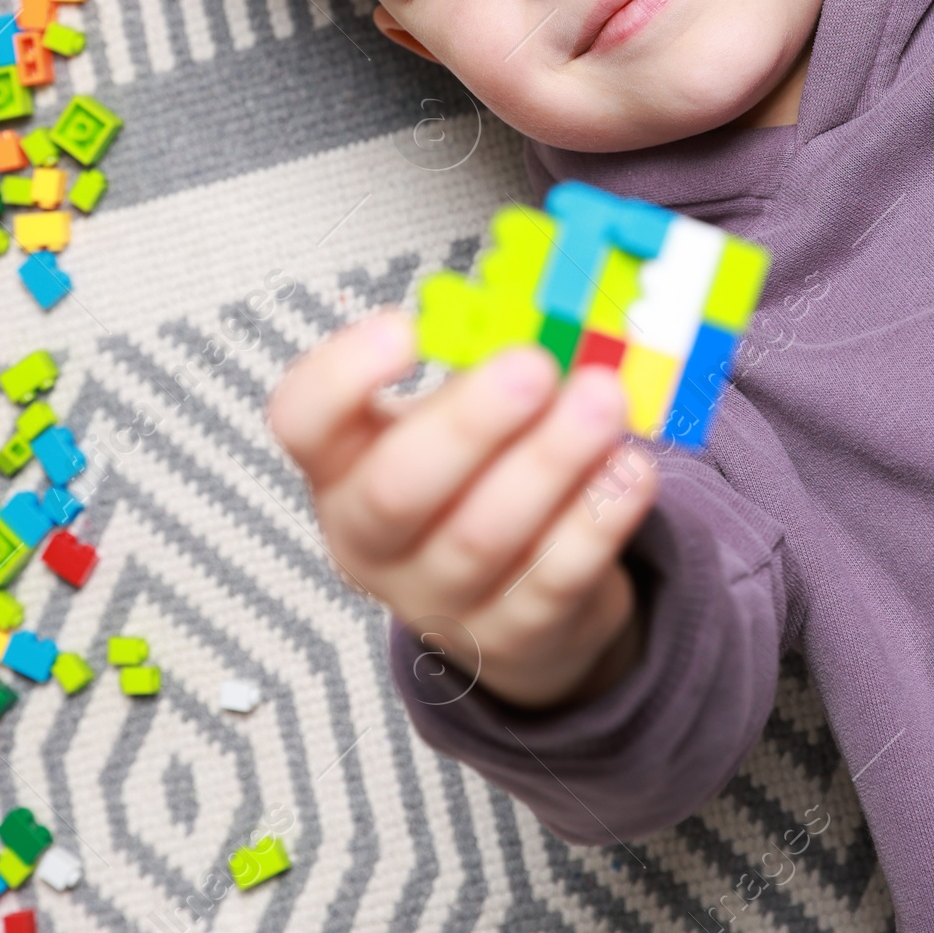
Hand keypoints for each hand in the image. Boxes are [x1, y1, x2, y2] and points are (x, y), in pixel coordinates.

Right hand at [268, 310, 659, 708]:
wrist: (517, 593)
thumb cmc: (479, 474)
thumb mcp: (458, 411)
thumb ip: (485, 356)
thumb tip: (545, 298)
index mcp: (343, 463)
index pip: (303, 421)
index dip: (341, 375)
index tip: (403, 327)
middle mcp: (374, 537)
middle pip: (398, 490)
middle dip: (470, 423)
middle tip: (531, 365)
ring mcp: (439, 597)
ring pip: (483, 536)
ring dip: (550, 462)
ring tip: (601, 399)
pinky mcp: (513, 635)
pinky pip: (554, 579)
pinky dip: (598, 520)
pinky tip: (630, 470)